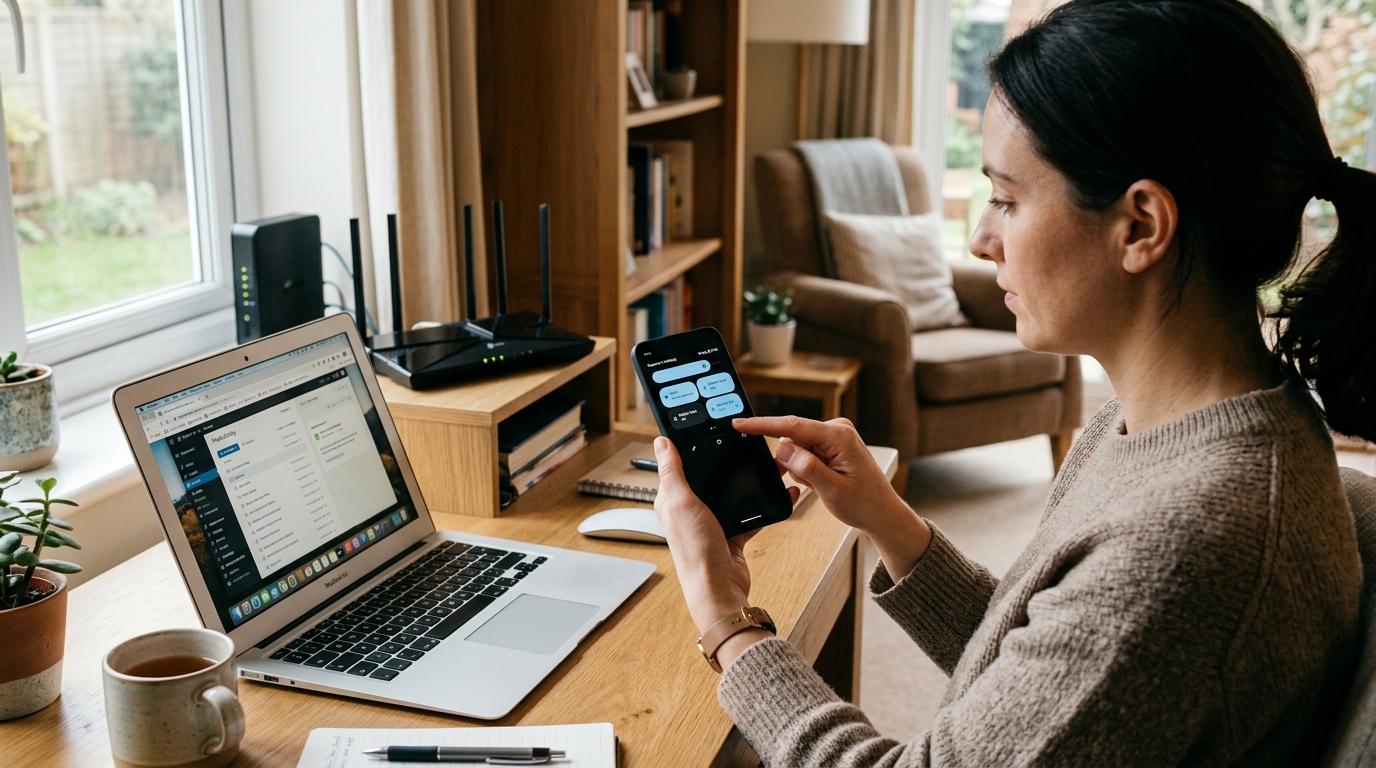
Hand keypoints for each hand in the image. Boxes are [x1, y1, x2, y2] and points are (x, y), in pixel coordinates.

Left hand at [652, 437, 761, 637]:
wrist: (719, 588)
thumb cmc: (695, 550)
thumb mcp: (680, 502)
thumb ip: (672, 471)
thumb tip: (661, 442)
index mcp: (672, 499)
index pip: (679, 465)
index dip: (691, 447)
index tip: (708, 428)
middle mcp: (691, 509)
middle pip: (710, 477)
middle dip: (727, 461)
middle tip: (744, 443)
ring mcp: (712, 521)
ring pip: (733, 493)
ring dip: (748, 480)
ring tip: (767, 464)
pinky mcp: (732, 533)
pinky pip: (751, 512)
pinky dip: (765, 503)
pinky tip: (779, 492)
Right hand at [734, 416, 931, 580]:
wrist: (882, 514)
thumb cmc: (864, 503)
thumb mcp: (832, 490)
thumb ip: (807, 467)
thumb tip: (782, 447)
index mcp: (838, 436)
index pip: (792, 426)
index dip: (762, 425)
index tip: (740, 423)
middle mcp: (836, 430)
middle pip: (793, 438)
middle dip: (791, 462)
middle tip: (810, 484)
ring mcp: (834, 436)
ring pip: (797, 448)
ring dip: (800, 469)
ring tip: (821, 486)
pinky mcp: (832, 445)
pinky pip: (805, 453)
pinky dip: (806, 470)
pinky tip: (822, 482)